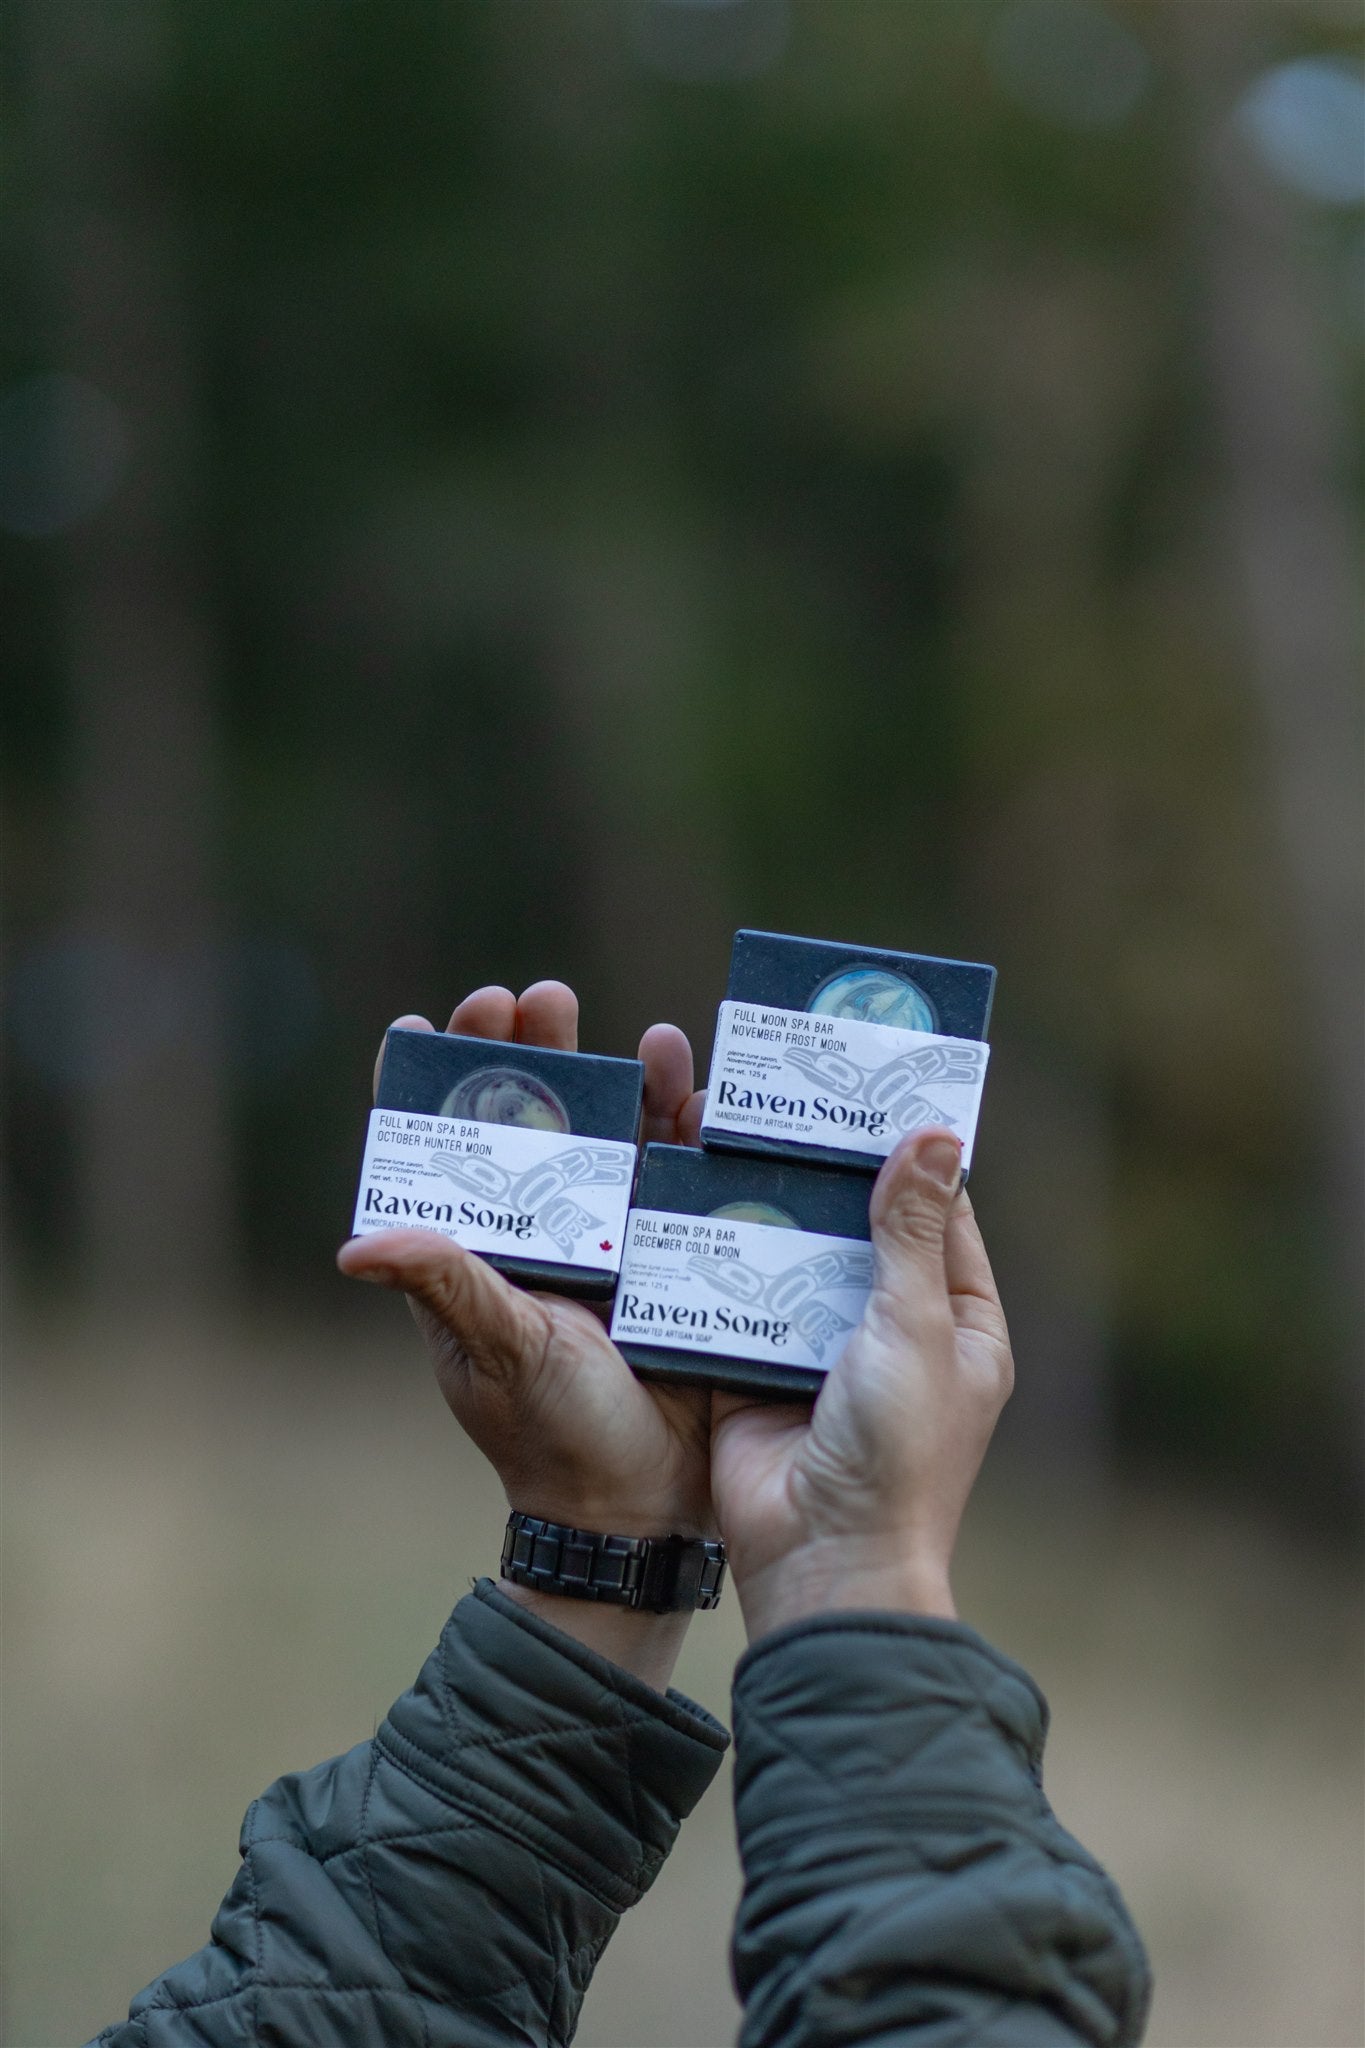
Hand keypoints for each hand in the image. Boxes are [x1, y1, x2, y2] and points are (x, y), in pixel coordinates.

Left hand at [337, 983, 708, 1689]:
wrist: (638, 1511)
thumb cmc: (549, 1436)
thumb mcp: (495, 1350)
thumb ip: (445, 1285)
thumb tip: (358, 1244)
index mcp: (479, 1251)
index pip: (442, 1149)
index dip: (428, 1083)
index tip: (427, 1024)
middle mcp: (543, 1233)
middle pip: (527, 1118)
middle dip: (527, 1053)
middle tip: (531, 999)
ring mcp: (612, 1238)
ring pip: (609, 1132)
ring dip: (613, 1073)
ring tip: (619, 1024)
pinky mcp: (675, 1250)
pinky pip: (681, 1170)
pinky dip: (684, 1119)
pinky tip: (687, 1073)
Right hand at [709, 1128, 1012, 1642]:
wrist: (820, 1560)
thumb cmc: (898, 1453)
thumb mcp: (915, 1327)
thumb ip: (912, 1232)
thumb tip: (935, 1135)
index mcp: (956, 1323)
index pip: (938, 1214)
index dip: (909, 1153)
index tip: (871, 1085)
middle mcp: (891, 1332)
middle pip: (857, 1228)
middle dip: (822, 1172)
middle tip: (782, 1095)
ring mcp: (821, 1352)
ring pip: (794, 1257)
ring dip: (767, 1209)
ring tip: (727, 1133)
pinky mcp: (757, 1371)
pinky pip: (741, 1299)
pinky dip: (720, 1259)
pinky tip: (688, 1199)